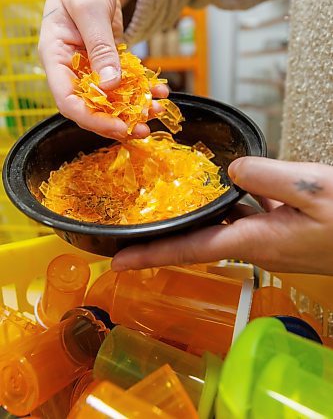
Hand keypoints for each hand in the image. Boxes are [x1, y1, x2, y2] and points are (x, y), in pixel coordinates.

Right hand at [39, 0, 167, 139]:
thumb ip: (100, 47)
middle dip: (117, 121)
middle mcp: (70, 70)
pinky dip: (141, 90)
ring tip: (158, 111)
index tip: (118, 126)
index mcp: (55, 58)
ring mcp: (89, 69)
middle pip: (90, 107)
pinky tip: (159, 91)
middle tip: (143, 128)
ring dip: (134, 109)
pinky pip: (124, 84)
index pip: (67, 101)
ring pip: (109, 100)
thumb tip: (110, 84)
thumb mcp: (91, 9)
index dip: (92, 118)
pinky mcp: (106, 65)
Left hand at [111, 157, 332, 274]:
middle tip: (128, 234)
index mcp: (255, 241)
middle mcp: (254, 244)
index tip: (117, 263)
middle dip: (161, 240)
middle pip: (195, 242)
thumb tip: (231, 169)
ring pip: (216, 227)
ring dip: (189, 221)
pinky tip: (223, 187)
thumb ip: (266, 175)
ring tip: (162, 208)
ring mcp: (267, 238)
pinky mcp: (278, 227)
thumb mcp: (313, 187)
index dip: (151, 257)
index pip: (190, 251)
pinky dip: (224, 204)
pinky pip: (240, 215)